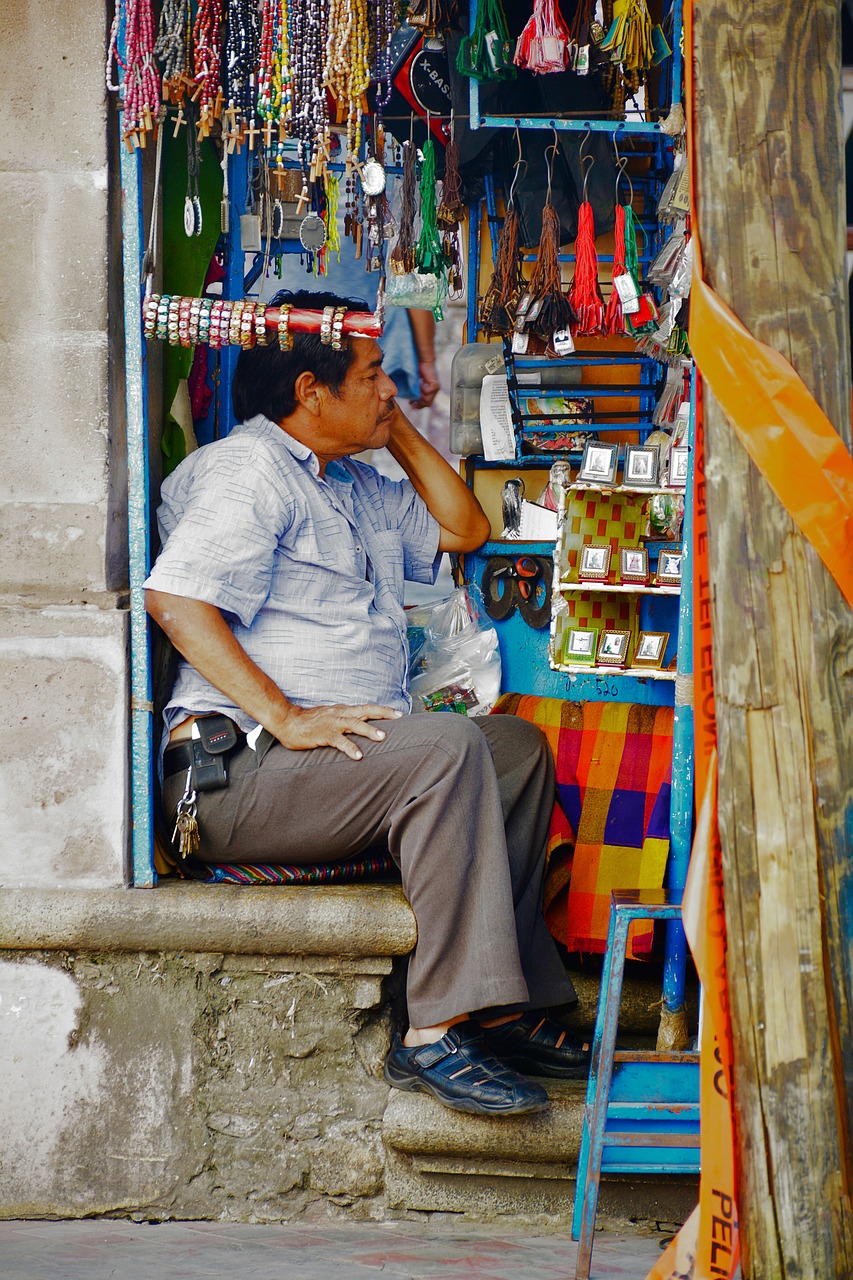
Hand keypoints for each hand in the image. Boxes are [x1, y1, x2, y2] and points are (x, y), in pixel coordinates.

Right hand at [274, 703, 402, 759]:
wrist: (287, 721)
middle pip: (365, 710)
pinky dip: (350, 748)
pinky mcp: (324, 734)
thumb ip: (343, 721)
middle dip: (383, 712)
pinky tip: (358, 756)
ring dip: (369, 730)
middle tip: (399, 716)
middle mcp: (340, 713)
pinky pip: (339, 741)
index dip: (382, 709)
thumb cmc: (308, 722)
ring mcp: (332, 723)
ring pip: (354, 724)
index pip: (366, 707)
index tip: (399, 712)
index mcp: (342, 710)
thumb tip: (359, 725)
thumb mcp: (330, 717)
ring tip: (383, 737)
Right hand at [410, 359, 439, 409]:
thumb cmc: (418, 369)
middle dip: (419, 404)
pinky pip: (427, 392)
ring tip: (416, 388)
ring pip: (427, 399)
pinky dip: (422, 389)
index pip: (427, 403)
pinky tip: (420, 383)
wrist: (424, 360)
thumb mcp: (416, 383)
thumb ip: (415, 391)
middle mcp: (435, 391)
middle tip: (411, 402)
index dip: (419, 406)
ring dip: (419, 395)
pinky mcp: (435, 385)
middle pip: (427, 404)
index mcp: (431, 391)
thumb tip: (410, 401)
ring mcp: (436, 389)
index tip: (411, 405)